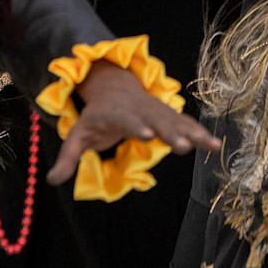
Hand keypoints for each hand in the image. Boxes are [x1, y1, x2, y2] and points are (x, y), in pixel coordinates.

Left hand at [46, 60, 219, 184]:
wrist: (114, 85)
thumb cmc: (95, 116)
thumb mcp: (77, 134)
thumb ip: (67, 158)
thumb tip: (52, 181)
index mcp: (116, 113)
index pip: (126, 119)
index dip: (135, 126)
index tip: (146, 134)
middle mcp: (140, 110)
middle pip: (157, 121)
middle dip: (170, 133)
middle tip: (183, 148)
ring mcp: (157, 111)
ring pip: (177, 121)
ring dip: (193, 133)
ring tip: (210, 145)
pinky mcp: (169, 115)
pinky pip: (186, 124)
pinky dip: (201, 133)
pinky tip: (215, 144)